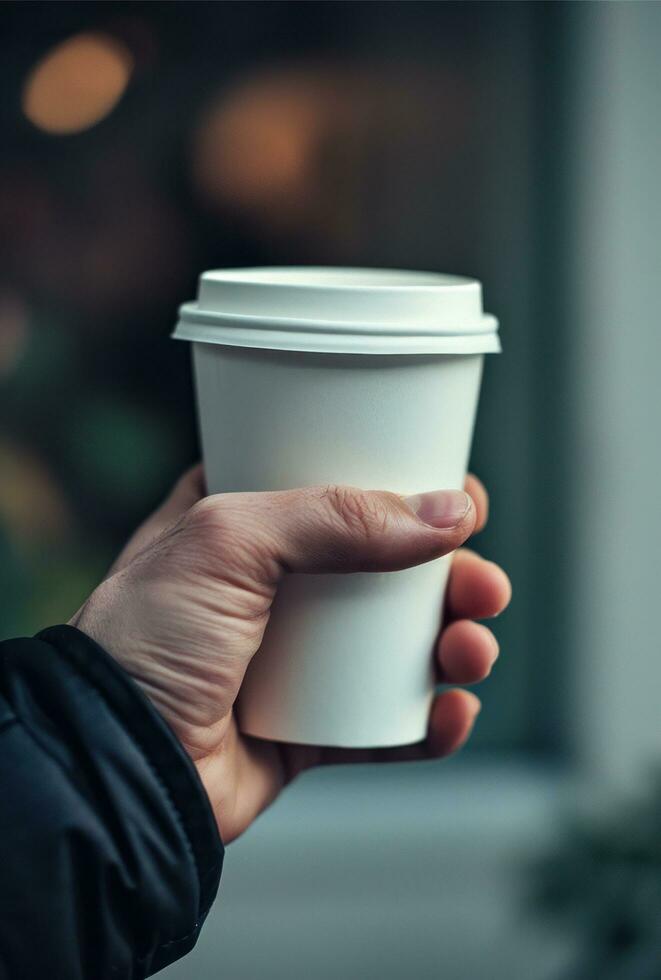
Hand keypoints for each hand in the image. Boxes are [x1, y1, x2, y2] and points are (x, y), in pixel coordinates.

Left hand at [71, 466, 510, 842]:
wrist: (112, 768)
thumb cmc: (145, 638)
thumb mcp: (228, 539)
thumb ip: (336, 516)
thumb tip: (450, 512)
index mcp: (246, 526)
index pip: (342, 489)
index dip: (410, 489)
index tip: (462, 498)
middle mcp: (275, 589)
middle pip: (391, 570)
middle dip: (455, 577)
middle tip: (485, 586)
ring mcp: (296, 662)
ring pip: (402, 645)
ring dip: (456, 644)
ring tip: (471, 653)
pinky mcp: (309, 731)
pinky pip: (387, 722)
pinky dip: (429, 720)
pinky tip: (452, 713)